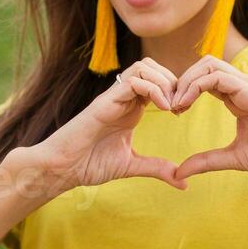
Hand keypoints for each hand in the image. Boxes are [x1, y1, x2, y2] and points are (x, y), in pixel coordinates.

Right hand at [31, 58, 189, 191]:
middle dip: (172, 80)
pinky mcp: (104, 102)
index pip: (156, 80)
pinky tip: (163, 108)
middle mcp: (122, 97)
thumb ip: (157, 168)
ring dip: (164, 81)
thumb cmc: (89, 164)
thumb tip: (184, 182)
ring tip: (171, 106)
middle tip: (181, 105)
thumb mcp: (132, 166)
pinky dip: (153, 89)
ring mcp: (113, 97)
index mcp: (130, 107)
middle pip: (152, 65)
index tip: (183, 111)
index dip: (175, 89)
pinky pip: (132, 81)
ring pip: (143, 66)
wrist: (62, 168)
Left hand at [169, 55, 247, 181]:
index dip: (185, 90)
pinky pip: (218, 77)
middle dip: (182, 80)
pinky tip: (185, 103)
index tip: (173, 111)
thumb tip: (180, 171)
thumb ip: (207, 161)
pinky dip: (196, 86)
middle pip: (204, 65)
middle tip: (169, 104)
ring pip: (208, 65)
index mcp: (239, 98)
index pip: (206, 80)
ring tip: (175, 104)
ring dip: (186, 81)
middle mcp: (243, 87)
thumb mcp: (233, 158)